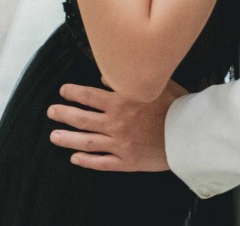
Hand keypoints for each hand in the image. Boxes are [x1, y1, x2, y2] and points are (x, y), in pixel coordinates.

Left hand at [48, 81, 183, 171]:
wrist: (189, 134)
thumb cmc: (175, 105)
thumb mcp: (154, 83)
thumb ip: (129, 79)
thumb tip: (106, 76)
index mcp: (122, 101)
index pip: (89, 96)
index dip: (73, 93)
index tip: (62, 91)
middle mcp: (116, 122)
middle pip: (82, 119)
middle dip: (64, 114)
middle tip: (51, 112)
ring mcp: (119, 143)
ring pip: (87, 142)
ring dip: (68, 139)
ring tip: (53, 136)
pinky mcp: (126, 161)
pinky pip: (101, 162)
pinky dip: (86, 161)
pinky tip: (75, 158)